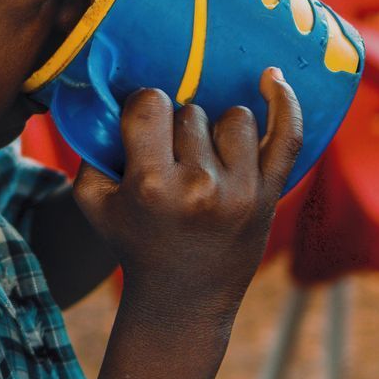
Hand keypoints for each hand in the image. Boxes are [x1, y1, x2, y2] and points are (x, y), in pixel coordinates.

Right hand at [70, 72, 301, 319]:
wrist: (183, 300)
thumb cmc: (135, 242)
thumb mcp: (94, 202)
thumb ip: (91, 148)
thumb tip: (105, 95)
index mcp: (151, 184)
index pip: (150, 104)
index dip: (144, 106)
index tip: (144, 123)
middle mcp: (199, 186)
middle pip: (191, 112)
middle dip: (178, 131)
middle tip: (173, 163)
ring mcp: (240, 191)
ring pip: (234, 117)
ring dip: (218, 131)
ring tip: (206, 161)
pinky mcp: (269, 195)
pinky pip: (287, 136)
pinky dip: (284, 103)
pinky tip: (272, 79)